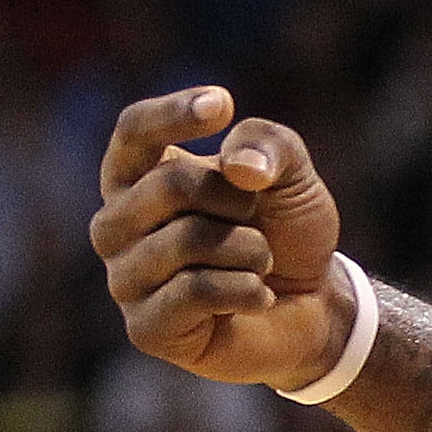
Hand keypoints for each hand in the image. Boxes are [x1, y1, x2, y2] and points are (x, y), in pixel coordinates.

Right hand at [89, 87, 348, 391]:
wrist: (315, 307)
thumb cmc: (286, 233)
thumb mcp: (292, 175)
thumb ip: (270, 146)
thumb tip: (238, 168)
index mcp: (137, 177)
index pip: (134, 130)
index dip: (173, 114)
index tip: (222, 104)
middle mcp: (117, 225)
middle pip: (169, 185)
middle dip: (235, 199)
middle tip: (256, 220)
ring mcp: (125, 279)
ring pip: (188, 241)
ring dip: (250, 249)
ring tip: (259, 262)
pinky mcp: (146, 328)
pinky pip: (196, 292)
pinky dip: (246, 289)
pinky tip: (257, 297)